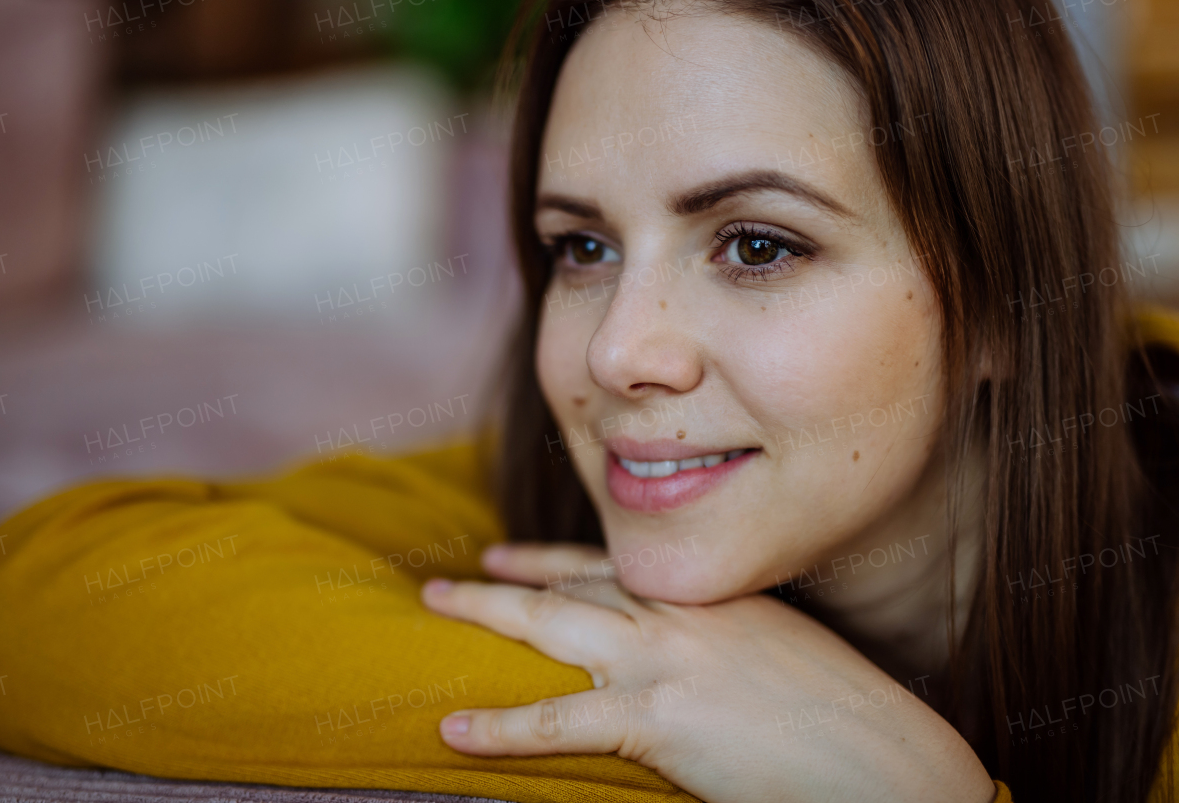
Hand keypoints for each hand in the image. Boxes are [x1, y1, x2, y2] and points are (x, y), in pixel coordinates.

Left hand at [421, 543, 995, 802]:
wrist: (883, 756)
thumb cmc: (842, 714)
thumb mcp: (777, 653)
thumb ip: (723, 641)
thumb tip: (690, 658)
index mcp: (706, 596)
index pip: (609, 565)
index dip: (549, 559)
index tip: (506, 556)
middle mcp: (677, 613)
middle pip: (566, 584)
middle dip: (501, 581)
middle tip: (446, 581)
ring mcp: (663, 659)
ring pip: (548, 627)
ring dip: (481, 617)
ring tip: (428, 612)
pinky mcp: (657, 717)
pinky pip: (558, 721)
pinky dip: (500, 727)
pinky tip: (454, 729)